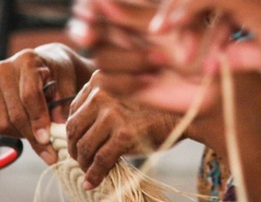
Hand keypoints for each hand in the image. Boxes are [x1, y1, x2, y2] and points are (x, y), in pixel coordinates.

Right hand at [0, 43, 92, 164]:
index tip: (47, 138)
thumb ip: (64, 103)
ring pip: (3, 123)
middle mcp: (5, 70)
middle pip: (15, 113)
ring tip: (41, 138)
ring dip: (23, 136)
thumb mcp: (68, 82)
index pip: (29, 95)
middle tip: (49, 152)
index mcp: (27, 60)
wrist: (43, 64)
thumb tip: (58, 127)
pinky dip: (14, 133)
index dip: (39, 119)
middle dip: (33, 136)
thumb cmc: (58, 73)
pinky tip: (29, 130)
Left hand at [65, 71, 177, 189]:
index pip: (74, 109)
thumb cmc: (156, 106)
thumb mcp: (125, 94)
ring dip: (83, 163)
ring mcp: (113, 112)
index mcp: (101, 79)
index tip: (77, 143)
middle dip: (74, 148)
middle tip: (80, 160)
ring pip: (85, 145)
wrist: (186, 114)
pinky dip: (93, 174)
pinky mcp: (124, 133)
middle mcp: (103, 92)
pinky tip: (92, 182)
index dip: (74, 130)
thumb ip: (103, 103)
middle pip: (74, 127)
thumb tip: (78, 131)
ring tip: (88, 171)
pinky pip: (100, 159)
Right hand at [68, 0, 222, 117]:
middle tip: (90, 35)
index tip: (88, 12)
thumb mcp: (170, 24)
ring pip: (99, 56)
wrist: (215, 82)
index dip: (86, 4)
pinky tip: (150, 80)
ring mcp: (120, 58)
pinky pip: (106, 80)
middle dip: (86, 30)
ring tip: (160, 61)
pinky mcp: (123, 84)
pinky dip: (128, 80)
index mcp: (131, 9)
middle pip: (84, 27)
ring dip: (130, 59)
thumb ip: (135, 13)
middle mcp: (120, 33)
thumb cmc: (201, 46)